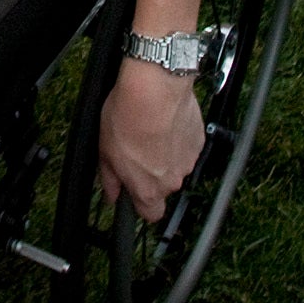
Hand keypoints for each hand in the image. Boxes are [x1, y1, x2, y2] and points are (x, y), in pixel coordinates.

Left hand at [98, 55, 205, 224]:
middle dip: (152, 173)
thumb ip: (109, 179)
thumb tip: (111, 193)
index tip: (134, 190)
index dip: (142, 204)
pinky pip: (187, 146)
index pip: (151, 215)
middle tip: (137, 150)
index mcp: (148, 189)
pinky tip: (164, 122)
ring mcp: (188, 161)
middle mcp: (171, 180)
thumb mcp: (105, 151)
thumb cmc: (129, 116)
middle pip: (163, 187)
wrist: (154, 87)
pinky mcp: (198, 140)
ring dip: (166, 154)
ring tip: (150, 131)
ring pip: (176, 165)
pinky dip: (177, 138)